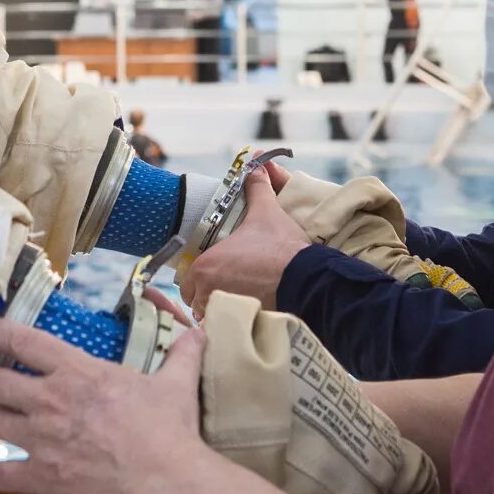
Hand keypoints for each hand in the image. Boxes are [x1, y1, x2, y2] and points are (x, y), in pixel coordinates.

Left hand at [0, 318, 208, 493]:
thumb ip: (182, 353)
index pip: (22, 341)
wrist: (166, 483)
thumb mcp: (176, 383)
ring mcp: (42, 439)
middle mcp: (50, 400)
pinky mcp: (43, 475)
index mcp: (77, 371)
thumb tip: (198, 331)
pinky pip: (1, 472)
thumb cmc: (169, 431)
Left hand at [178, 165, 309, 319]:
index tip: (217, 277)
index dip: (201, 279)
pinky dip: (231, 326)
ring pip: (210, 317)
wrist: (306, 278)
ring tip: (239, 302)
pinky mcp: (238, 326)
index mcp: (204, 267)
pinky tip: (247, 317)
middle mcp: (206, 292)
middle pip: (197, 301)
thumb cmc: (280, 247)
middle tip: (229, 289)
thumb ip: (256, 188)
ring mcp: (221, 311)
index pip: (188, 281)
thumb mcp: (266, 212)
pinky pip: (225, 330)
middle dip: (209, 297)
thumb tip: (256, 163)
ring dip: (219, 312)